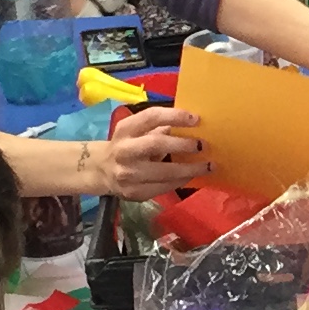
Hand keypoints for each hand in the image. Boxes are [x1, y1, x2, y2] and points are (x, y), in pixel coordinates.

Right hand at [81, 105, 212, 199]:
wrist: (101, 170)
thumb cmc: (127, 145)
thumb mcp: (135, 130)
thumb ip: (157, 127)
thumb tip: (190, 125)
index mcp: (125, 129)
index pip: (151, 117)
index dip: (174, 116)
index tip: (196, 119)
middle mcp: (124, 151)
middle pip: (156, 144)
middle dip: (183, 145)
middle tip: (203, 145)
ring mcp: (128, 174)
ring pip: (164, 172)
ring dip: (189, 169)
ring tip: (208, 166)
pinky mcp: (134, 193)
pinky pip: (163, 188)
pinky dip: (180, 182)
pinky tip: (192, 177)